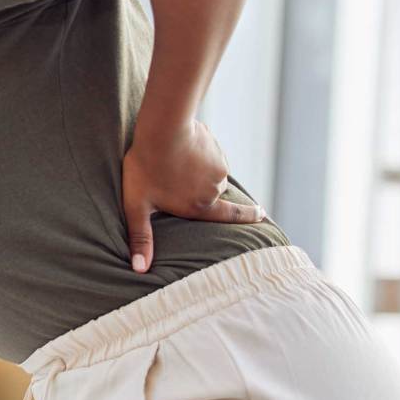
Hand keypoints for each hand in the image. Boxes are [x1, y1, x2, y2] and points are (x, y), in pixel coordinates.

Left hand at [121, 119, 265, 272]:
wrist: (162, 129)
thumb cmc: (145, 169)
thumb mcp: (137, 206)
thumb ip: (141, 237)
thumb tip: (140, 270)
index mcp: (200, 207)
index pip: (229, 216)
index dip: (246, 216)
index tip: (262, 214)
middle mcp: (214, 190)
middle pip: (210, 192)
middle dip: (196, 186)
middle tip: (175, 175)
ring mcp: (218, 168)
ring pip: (209, 171)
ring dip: (196, 167)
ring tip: (174, 160)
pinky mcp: (216, 148)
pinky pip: (208, 152)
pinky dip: (198, 150)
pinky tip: (183, 145)